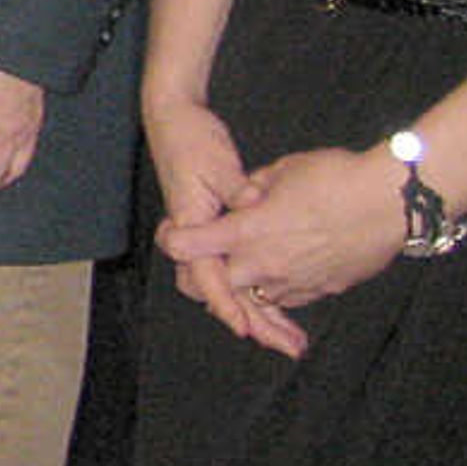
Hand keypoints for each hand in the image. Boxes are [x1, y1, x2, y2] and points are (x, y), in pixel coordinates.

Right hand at [144, 95, 281, 345]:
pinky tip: (288, 304)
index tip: (245, 328)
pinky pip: (240, 271)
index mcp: (192, 224)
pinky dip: (261, 291)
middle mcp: (199, 239)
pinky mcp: (221, 233)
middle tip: (287, 344)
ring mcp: (209, 238)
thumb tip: (256, 205)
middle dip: (253, 321)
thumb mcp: (217, 165)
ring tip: (292, 337)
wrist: (174, 121)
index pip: (206, 274)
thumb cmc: (192, 140)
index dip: (226, 303)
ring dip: (261, 313)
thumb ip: (237, 190)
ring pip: (233, 287)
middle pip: (222, 293)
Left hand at [155, 141, 406, 357]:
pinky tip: (285, 274)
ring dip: (246, 286)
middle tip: (205, 266)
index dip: (174, 241)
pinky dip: (279, 289)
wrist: (392, 201)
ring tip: (251, 266)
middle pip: (215, 285)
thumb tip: (244, 197)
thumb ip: (255, 187)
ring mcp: (294, 282)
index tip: (172, 234)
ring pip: (254, 296)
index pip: (190, 246)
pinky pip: (289, 298)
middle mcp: (265, 263)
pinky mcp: (323, 290)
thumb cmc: (337, 177)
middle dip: (204, 278)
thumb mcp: (285, 170)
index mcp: (248, 231)